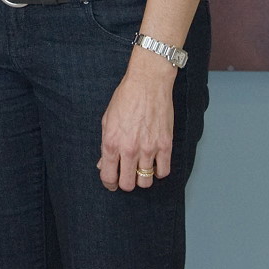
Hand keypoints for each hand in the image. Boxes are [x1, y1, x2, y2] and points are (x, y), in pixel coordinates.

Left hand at [98, 53, 175, 190]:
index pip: (109, 176)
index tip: (112, 182)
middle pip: (128, 184)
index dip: (109, 184)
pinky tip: (154, 163)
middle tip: (126, 176)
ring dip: (142, 178)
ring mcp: (149, 149)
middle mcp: (129, 149)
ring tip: (140, 169)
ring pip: (146, 181)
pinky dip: (158, 171)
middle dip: (125, 183)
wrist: (147, 84)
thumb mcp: (107, 120)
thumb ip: (105, 146)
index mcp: (111, 142)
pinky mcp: (165, 145)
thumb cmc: (125, 99)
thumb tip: (103, 165)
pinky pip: (163, 171)